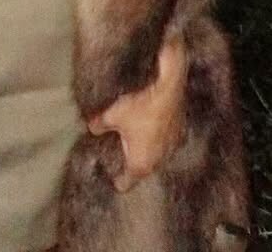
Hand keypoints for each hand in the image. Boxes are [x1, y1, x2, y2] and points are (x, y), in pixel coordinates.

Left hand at [86, 32, 188, 191]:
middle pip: (141, 171)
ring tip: (135, 138)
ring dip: (146, 150)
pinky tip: (151, 126)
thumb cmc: (140, 106)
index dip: (116, 180)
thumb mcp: (112, 115)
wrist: (169, 88)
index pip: (126, 184)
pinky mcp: (180, 135)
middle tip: (119, 151)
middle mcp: (158, 162)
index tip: (110, 176)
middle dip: (131, 162)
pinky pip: (165, 143)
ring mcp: (171, 149)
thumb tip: (92, 128)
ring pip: (155, 157)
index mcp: (140, 164)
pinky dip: (158, 139)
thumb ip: (99, 125)